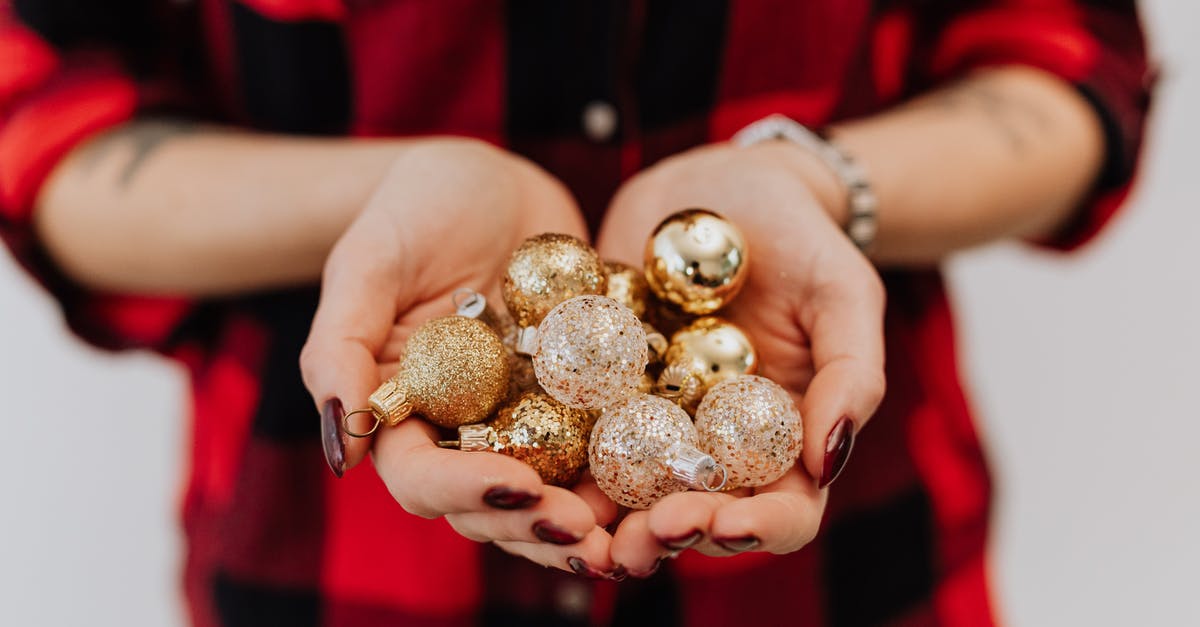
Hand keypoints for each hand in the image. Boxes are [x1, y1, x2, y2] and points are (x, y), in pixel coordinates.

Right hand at [301, 138, 617, 575]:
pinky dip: (641, 465)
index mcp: (406, 416)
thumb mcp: (367, 262)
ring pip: (559, 491)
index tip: (520, 483)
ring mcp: (529, 420)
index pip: (424, 480)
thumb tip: (341, 449)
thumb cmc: (412, 209)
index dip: (468, 492)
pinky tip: (677, 473)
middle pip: (495, 505)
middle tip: (586, 531)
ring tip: (638, 533)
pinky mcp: (583, 399)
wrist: (489, 182)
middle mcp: (467, 432)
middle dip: (539, 526)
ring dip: (596, 520)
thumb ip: (340, 348)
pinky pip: (612, 441)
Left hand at [594, 142, 885, 574]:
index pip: (784, 512)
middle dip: (666, 536)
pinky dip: (553, 456)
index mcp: (785, 439)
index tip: (722, 523)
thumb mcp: (844, 293)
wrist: (725, 184)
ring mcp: (654, 419)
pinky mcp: (599, 387)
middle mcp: (717, 443)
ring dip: (601, 520)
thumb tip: (827, 460)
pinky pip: (574, 430)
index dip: (756, 530)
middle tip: (635, 540)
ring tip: (573, 523)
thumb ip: (852, 374)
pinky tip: (529, 464)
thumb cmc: (803, 238)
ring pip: (627, 491)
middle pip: (697, 516)